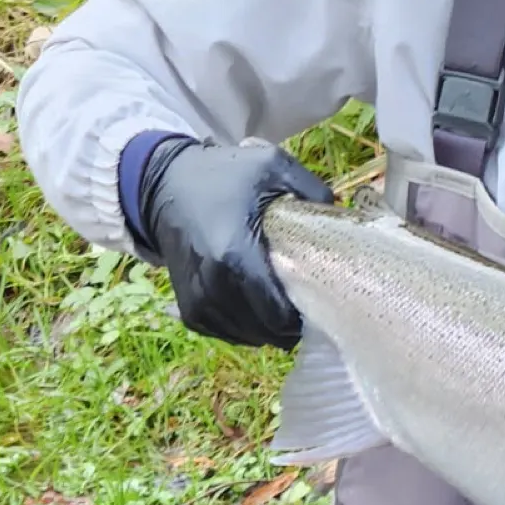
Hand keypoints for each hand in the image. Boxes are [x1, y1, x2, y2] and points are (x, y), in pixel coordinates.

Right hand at [139, 138, 333, 349]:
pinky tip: (254, 309)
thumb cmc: (222, 175)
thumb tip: (342, 214)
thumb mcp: (269, 167)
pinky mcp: (188, 310)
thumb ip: (311, 190)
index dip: (301, 314)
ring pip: (247, 338)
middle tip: (299, 305)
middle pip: (265, 331)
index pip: (277, 312)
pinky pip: (225, 334)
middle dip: (287, 325)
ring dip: (267, 329)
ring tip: (278, 307)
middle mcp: (212, 285)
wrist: (162, 184)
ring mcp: (197, 301)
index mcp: (234, 255)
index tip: (312, 299)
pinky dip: (244, 329)